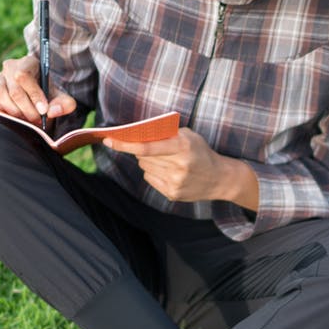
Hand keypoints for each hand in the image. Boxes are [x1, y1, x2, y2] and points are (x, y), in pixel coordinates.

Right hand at [0, 56, 76, 125]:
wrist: (35, 101)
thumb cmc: (47, 97)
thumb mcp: (60, 99)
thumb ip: (64, 104)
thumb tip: (52, 111)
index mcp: (29, 63)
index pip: (24, 76)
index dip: (34, 95)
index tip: (43, 110)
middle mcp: (10, 67)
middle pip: (15, 91)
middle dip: (28, 109)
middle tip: (38, 120)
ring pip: (2, 97)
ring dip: (17, 113)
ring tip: (28, 119)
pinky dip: (6, 114)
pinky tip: (17, 117)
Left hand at [105, 128, 258, 207]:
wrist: (219, 178)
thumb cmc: (201, 152)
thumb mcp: (188, 136)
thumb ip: (165, 134)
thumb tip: (137, 135)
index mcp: (182, 147)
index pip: (146, 147)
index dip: (125, 144)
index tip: (109, 140)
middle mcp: (178, 166)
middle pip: (143, 158)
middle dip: (142, 151)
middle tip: (154, 148)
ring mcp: (175, 182)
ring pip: (145, 168)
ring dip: (149, 162)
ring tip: (167, 160)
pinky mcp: (172, 194)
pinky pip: (150, 179)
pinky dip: (154, 173)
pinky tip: (169, 172)